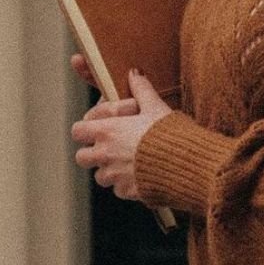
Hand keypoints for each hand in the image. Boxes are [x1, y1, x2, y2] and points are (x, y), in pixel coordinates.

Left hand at [70, 66, 171, 200]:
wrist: (186, 164)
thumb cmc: (170, 133)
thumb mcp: (156, 106)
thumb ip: (142, 90)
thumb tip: (134, 74)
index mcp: (108, 131)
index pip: (77, 131)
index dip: (84, 130)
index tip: (95, 128)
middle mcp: (106, 154)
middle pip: (82, 158)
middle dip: (92, 154)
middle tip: (108, 148)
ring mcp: (115, 175)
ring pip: (100, 177)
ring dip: (109, 171)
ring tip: (127, 162)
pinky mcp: (128, 191)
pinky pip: (119, 190)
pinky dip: (126, 184)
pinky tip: (140, 175)